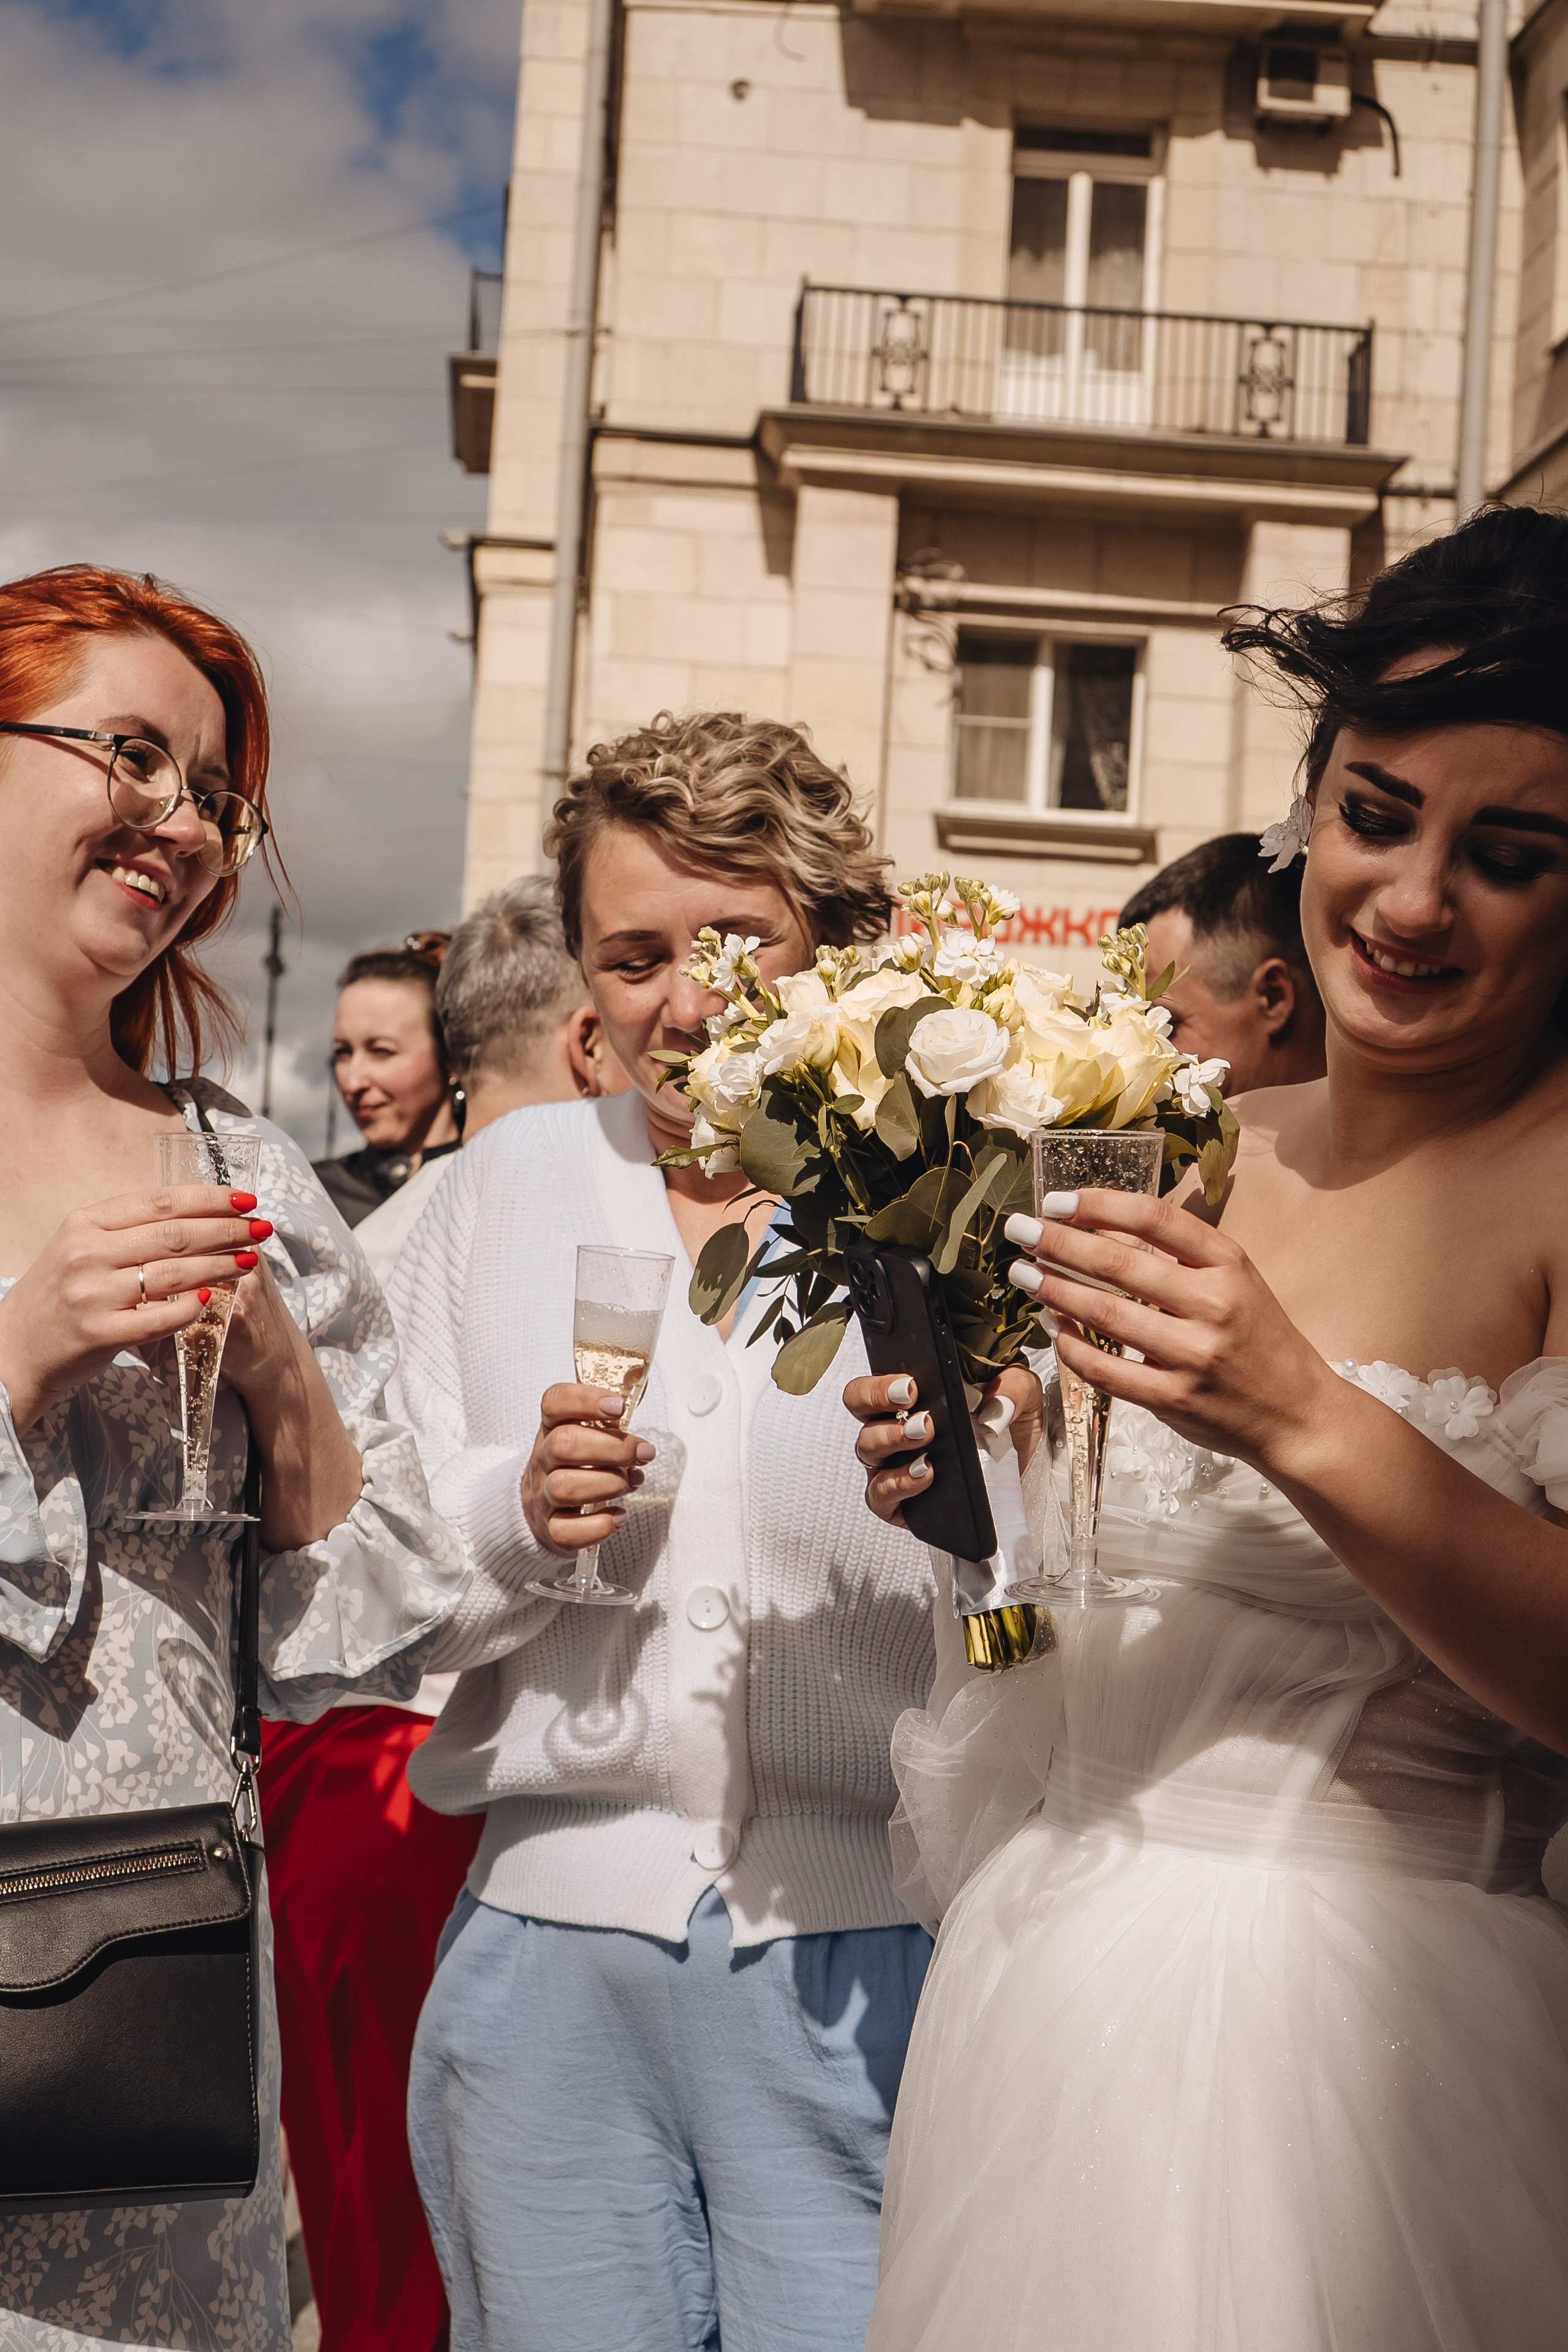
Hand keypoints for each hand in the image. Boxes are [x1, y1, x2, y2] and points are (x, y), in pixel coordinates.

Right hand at [0, 1185, 273, 1433]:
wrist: (14, 1348)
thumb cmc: (60, 1294)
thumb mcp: (82, 1247)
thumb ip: (128, 1228)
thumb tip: (193, 1211)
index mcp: (86, 1222)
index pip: (160, 1201)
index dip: (209, 1198)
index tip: (246, 1198)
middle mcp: (87, 1253)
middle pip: (174, 1234)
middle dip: (227, 1230)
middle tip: (262, 1228)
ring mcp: (92, 1294)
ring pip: (173, 1274)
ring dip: (220, 1265)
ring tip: (251, 1260)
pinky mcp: (99, 1333)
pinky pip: (158, 1318)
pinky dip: (190, 1308)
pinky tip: (214, 1299)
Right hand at [521, 1385, 655, 1555]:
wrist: (536, 1510)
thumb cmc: (574, 1465)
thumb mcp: (583, 1435)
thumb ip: (608, 1416)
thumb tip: (642, 1384)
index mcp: (551, 1429)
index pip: (554, 1403)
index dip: (585, 1400)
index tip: (618, 1406)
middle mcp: (542, 1461)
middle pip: (563, 1445)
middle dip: (612, 1448)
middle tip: (643, 1453)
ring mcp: (542, 1497)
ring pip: (565, 1487)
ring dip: (609, 1484)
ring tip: (633, 1481)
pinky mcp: (550, 1530)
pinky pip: (567, 1531)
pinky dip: (599, 1525)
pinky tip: (619, 1515)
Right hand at [841, 1365, 1043, 1528]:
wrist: (1024, 1476)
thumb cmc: (1010, 1428)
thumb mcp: (1022, 1396)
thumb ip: (1013, 1387)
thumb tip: (994, 1407)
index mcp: (913, 1393)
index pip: (878, 1378)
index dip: (883, 1381)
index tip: (912, 1386)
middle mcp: (893, 1423)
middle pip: (858, 1405)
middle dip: (877, 1401)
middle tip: (916, 1409)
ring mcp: (891, 1462)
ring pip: (867, 1447)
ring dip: (892, 1440)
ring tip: (925, 1439)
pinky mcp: (897, 1500)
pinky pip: (880, 1494)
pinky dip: (898, 1484)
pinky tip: (926, 1474)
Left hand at [1003, 1191, 1336, 1470]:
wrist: (1299, 1415)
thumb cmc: (1260, 1342)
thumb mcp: (1236, 1283)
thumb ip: (1180, 1259)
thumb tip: (1101, 1232)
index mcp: (1230, 1265)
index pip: (1155, 1218)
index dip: (1099, 1205)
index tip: (1058, 1201)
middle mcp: (1214, 1305)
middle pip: (1118, 1264)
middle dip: (1058, 1243)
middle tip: (1021, 1230)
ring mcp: (1193, 1355)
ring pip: (1104, 1315)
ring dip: (1054, 1289)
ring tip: (1024, 1273)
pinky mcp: (1175, 1399)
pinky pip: (1106, 1370)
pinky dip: (1071, 1346)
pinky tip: (1053, 1327)